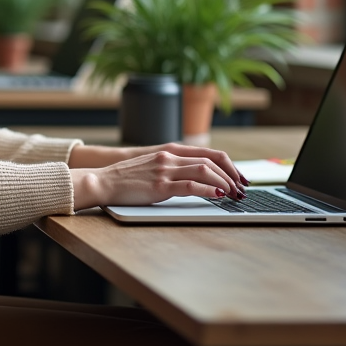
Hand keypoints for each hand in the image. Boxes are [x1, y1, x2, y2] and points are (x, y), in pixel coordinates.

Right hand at [70, 147, 247, 210]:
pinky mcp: (159, 186)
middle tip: (243, 189)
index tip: (240, 178)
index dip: (230, 165)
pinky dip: (208, 189)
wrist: (103, 181)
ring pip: (205, 170)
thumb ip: (173, 166)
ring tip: (234, 194)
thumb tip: (197, 177)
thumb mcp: (154, 165)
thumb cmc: (127, 177)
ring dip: (225, 183)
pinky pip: (190, 185)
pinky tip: (218, 195)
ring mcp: (165, 170)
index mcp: (171, 150)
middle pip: (213, 160)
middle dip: (233, 175)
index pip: (210, 152)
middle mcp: (170, 156)